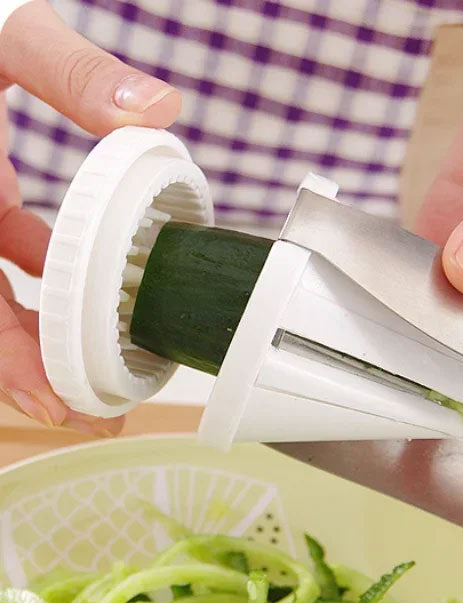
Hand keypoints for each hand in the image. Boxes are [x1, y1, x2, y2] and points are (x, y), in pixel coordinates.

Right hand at [0, 0, 180, 433]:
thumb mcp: (3, 36)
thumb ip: (73, 71)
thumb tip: (162, 108)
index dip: (7, 357)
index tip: (50, 401)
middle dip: (33, 375)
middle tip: (89, 418)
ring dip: (41, 344)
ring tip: (93, 384)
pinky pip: (6, 260)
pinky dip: (44, 286)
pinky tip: (88, 303)